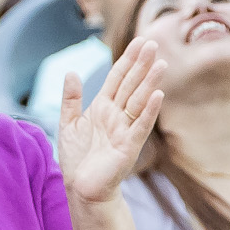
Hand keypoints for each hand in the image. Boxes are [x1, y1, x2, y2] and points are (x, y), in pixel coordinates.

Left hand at [57, 38, 165, 205]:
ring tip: (161, 63)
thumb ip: (71, 99)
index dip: (127, 60)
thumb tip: (71, 72)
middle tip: (153, 43)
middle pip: (131, 85)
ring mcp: (125, 129)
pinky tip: (158, 95)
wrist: (81, 187)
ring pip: (139, 101)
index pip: (117, 78)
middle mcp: (117, 115)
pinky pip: (141, 125)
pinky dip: (149, 111)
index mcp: (103, 107)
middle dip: (141, 65)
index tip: (139, 42)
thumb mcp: (68, 123)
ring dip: (150, 83)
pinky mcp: (129, 146)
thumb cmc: (77, 158)